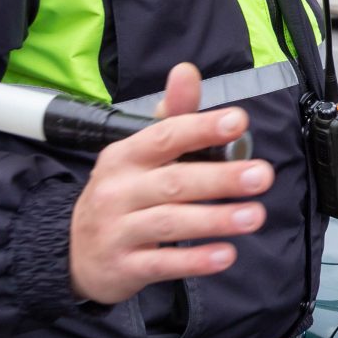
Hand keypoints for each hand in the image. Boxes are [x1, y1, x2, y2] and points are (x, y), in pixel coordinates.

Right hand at [67, 63, 272, 304]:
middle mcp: (118, 190)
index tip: (239, 122)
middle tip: (262, 176)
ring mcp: (118, 230)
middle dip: (221, 178)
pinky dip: (195, 260)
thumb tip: (187, 71)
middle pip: (173, 182)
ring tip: (254, 216)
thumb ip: (172, 116)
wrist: (75, 252)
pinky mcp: (124, 266)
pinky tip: (226, 255)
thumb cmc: (123, 194)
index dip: (201, 128)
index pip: (164, 136)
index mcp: (125, 156)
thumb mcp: (139, 154)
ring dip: (215, 220)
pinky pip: (162, 264)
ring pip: (170, 223)